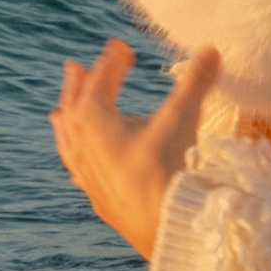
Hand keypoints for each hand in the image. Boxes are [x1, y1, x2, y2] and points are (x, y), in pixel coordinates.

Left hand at [50, 38, 222, 257]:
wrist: (163, 224)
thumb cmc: (165, 167)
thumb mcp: (180, 118)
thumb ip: (194, 83)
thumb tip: (212, 51)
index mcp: (92, 120)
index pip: (100, 81)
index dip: (112, 61)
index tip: (121, 46)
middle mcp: (81, 146)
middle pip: (74, 107)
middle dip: (77, 85)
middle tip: (74, 68)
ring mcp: (86, 175)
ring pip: (68, 143)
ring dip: (66, 124)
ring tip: (59, 113)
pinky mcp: (98, 199)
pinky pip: (78, 174)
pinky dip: (76, 163)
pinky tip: (76, 172)